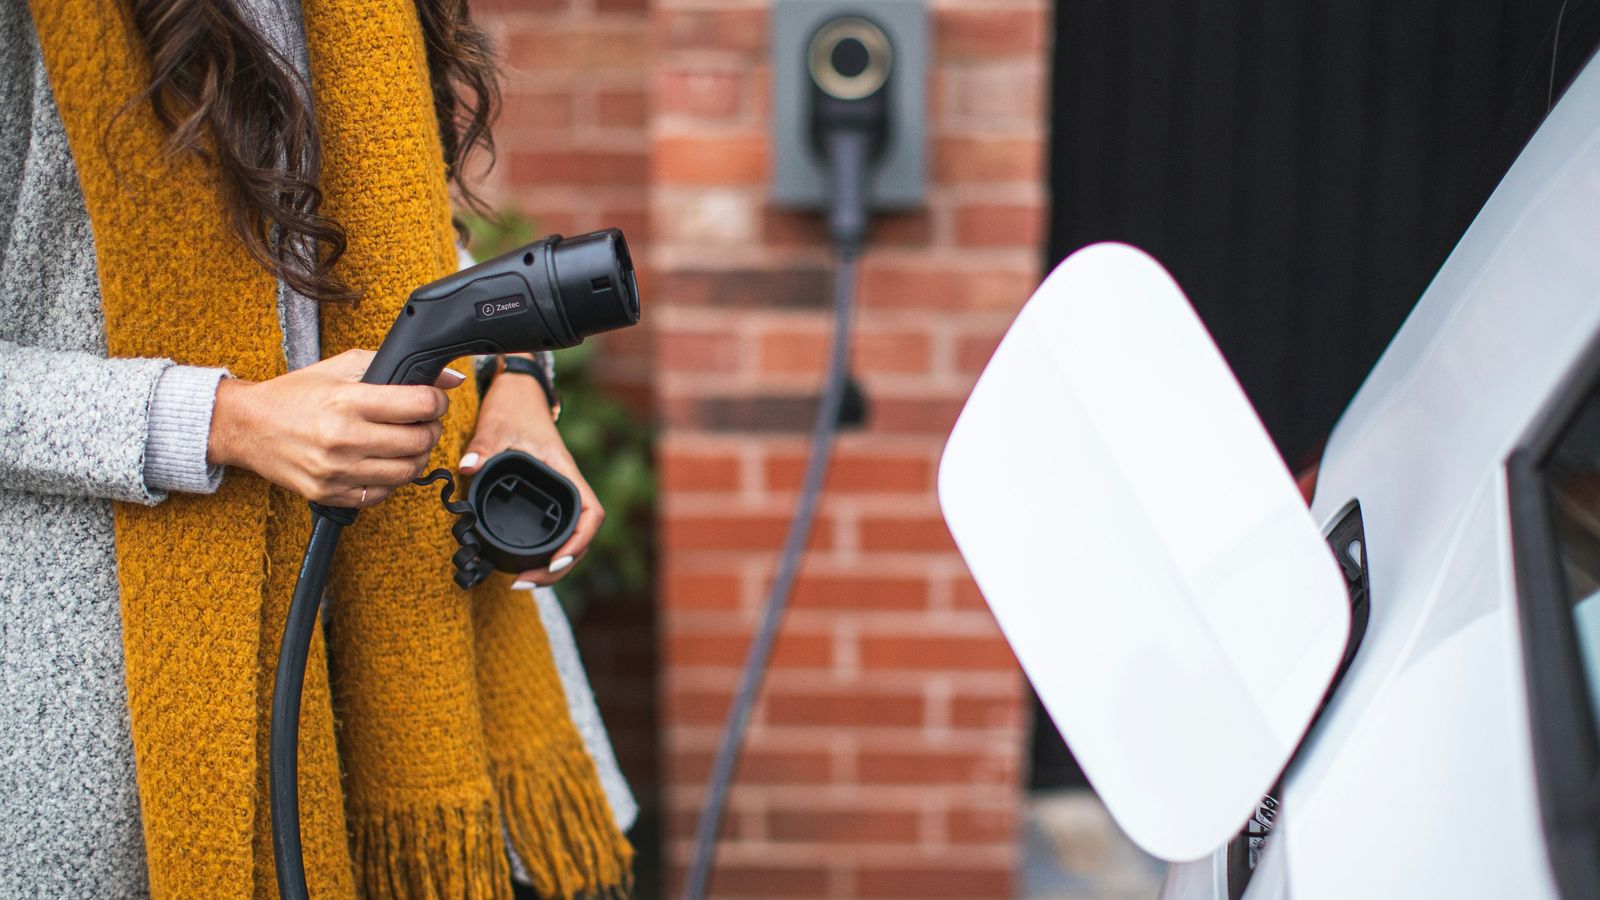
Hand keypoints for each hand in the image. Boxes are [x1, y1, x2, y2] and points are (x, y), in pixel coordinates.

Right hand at [208, 349, 464, 506]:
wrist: (248, 426)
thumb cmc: (296, 394)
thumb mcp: (342, 368)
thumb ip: (394, 367)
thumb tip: (449, 378)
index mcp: (347, 402)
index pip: (419, 405)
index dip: (437, 401)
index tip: (434, 400)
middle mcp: (343, 439)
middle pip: (419, 442)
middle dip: (431, 429)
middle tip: (425, 422)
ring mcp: (336, 471)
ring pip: (406, 473)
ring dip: (417, 456)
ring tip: (408, 442)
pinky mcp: (329, 494)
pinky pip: (381, 494)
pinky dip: (391, 479)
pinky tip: (384, 462)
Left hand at [459, 359, 601, 586]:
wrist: (518, 393)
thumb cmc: (514, 407)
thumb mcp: (496, 425)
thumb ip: (483, 447)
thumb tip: (469, 467)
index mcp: (564, 473)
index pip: (590, 514)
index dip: (578, 542)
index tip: (555, 560)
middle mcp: (566, 487)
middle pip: (581, 538)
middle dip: (559, 566)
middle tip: (526, 581)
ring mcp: (557, 494)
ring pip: (569, 538)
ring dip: (552, 565)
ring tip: (523, 580)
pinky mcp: (544, 497)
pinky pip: (554, 530)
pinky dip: (544, 552)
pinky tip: (523, 564)